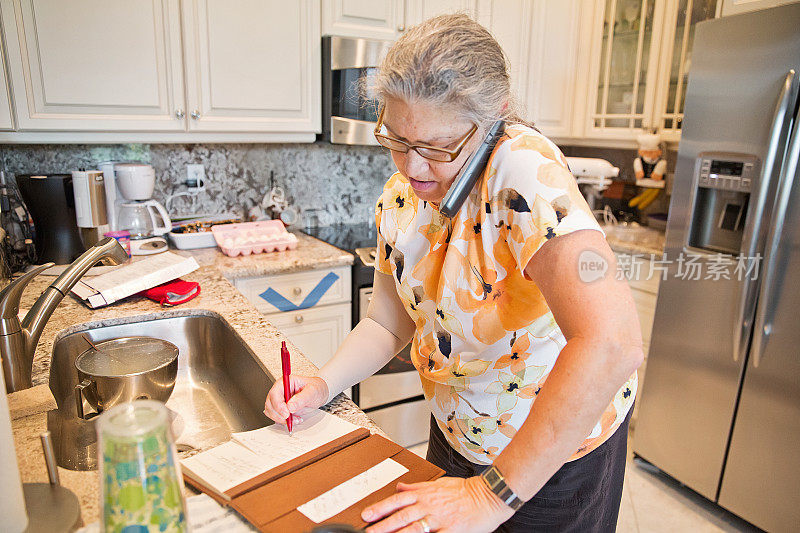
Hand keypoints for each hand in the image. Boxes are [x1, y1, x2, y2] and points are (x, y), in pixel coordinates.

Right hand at [263, 375, 328, 426]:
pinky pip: (276, 417)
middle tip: (290, 419)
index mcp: (285, 382)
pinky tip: (294, 420)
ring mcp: (279, 400)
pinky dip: (283, 421)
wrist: (320, 393)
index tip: (286, 413)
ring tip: (295, 419)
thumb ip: (301, 398)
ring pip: (271, 412)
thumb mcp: (312, 391)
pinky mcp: (281, 408)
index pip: (275, 393)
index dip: (278, 405)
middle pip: (270, 404)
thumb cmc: (316, 388)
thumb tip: (290, 407)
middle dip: (279, 414)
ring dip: (281, 419)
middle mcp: (280, 390)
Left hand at [362, 476, 514, 532]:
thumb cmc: (464, 490)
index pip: (398, 501)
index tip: (367, 514)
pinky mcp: (451, 531)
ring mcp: (440, 519)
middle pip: (401, 516)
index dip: (381, 508)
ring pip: (413, 529)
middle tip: (367, 531)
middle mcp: (429, 505)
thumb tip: (399, 487)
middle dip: (382, 525)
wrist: (489, 495)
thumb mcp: (438, 483)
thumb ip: (417, 486)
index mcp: (425, 493)